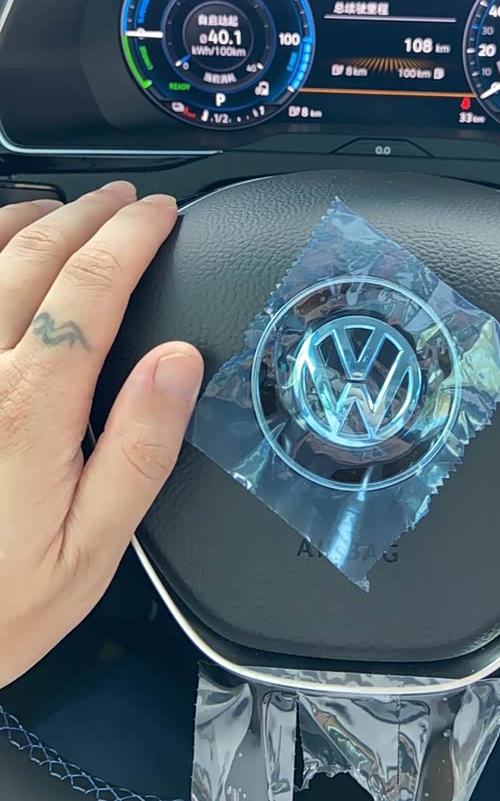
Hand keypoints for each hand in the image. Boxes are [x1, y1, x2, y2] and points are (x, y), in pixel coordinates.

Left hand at [0, 182, 202, 687]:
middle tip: (124, 200)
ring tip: (63, 207)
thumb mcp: (94, 547)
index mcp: (29, 408)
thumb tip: (179, 361)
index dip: (132, 236)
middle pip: (33, 255)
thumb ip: (142, 448)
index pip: (91, 285)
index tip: (160, 215)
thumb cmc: (1, 600)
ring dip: (25, 220)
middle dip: (88, 214)